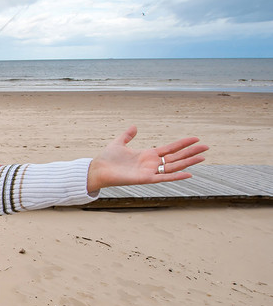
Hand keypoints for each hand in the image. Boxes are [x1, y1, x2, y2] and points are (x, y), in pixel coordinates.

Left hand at [87, 126, 208, 192]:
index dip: (183, 143)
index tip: (196, 138)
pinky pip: (164, 177)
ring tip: (203, 157)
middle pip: (176, 157)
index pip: (170, 148)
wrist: (98, 169)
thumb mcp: (119, 143)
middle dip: (191, 152)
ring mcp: (150, 171)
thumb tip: (134, 126)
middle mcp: (152, 164)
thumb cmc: (107, 159)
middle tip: (207, 147)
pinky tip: (189, 173)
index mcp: (148, 155)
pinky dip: (176, 176)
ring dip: (188, 162)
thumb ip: (127, 135)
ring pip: (174, 166)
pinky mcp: (146, 179)